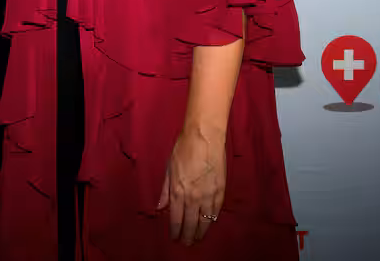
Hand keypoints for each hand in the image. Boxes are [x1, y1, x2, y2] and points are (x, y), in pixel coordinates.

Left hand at [156, 129, 224, 245]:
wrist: (204, 137)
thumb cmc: (183, 148)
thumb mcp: (169, 168)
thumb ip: (165, 190)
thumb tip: (160, 207)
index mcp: (177, 192)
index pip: (176, 219)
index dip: (175, 231)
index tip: (175, 238)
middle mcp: (192, 197)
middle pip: (190, 224)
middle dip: (188, 236)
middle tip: (186, 243)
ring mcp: (208, 195)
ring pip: (205, 221)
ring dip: (201, 232)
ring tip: (198, 238)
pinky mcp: (220, 191)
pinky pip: (215, 211)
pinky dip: (212, 219)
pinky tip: (209, 223)